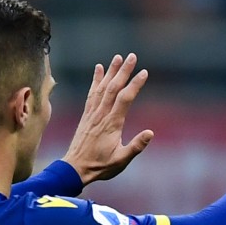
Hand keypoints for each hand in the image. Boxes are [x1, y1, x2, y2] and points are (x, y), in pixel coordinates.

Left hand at [62, 53, 153, 185]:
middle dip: (123, 71)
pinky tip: (99, 69)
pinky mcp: (87, 115)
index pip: (125, 99)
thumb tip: (150, 133)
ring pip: (102, 88)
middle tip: (132, 56)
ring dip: (110, 71)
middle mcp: (101, 115)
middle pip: (113, 88)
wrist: (75, 168)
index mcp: (112, 124)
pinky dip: (96, 80)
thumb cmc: (100, 166)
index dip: (135, 84)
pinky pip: (92, 94)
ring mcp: (93, 113)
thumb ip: (136, 146)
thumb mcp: (121, 160)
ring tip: (117, 57)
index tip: (144, 72)